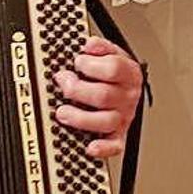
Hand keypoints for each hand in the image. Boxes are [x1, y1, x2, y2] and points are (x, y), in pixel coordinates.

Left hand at [53, 36, 143, 157]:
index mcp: (128, 74)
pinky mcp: (118, 133)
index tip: (78, 62)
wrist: (129, 86)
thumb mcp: (112, 52)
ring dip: (80, 118)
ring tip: (63, 113)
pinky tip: (91, 146)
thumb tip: (90, 45)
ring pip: (105, 121)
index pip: (113, 69)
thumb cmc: (115, 71)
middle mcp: (127, 96)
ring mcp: (123, 116)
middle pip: (103, 95)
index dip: (91, 64)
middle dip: (77, 90)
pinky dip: (103, 148)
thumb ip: (101, 46)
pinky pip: (115, 145)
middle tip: (63, 83)